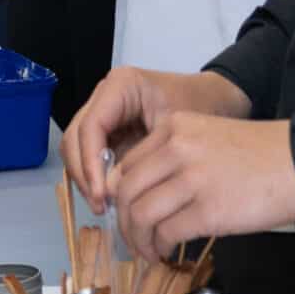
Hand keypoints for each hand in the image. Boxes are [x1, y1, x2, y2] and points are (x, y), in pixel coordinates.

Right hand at [63, 66, 250, 208]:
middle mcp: (106, 96)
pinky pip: (91, 155)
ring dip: (87, 179)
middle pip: (76, 137)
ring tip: (105, 207)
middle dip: (84, 174)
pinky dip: (96, 178)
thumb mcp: (175, 131)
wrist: (218, 101)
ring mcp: (105, 113)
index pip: (91, 126)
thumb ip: (142, 158)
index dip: (90, 162)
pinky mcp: (110, 130)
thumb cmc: (202, 108)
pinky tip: (110, 199)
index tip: (102, 195)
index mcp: (121, 86)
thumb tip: (110, 192)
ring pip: (77, 149)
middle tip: (101, 206)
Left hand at [113, 114, 294, 261]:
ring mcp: (192, 179)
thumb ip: (174, 156)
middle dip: (124, 223)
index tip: (128, 214)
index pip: (126, 165)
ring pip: (140, 214)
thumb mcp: (208, 138)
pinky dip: (160, 248)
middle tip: (134, 241)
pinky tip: (167, 254)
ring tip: (150, 252)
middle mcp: (177, 147)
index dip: (120, 196)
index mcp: (174, 126)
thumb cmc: (259, 153)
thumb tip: (145, 195)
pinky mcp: (209, 210)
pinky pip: (166, 234)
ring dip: (139, 241)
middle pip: (126, 191)